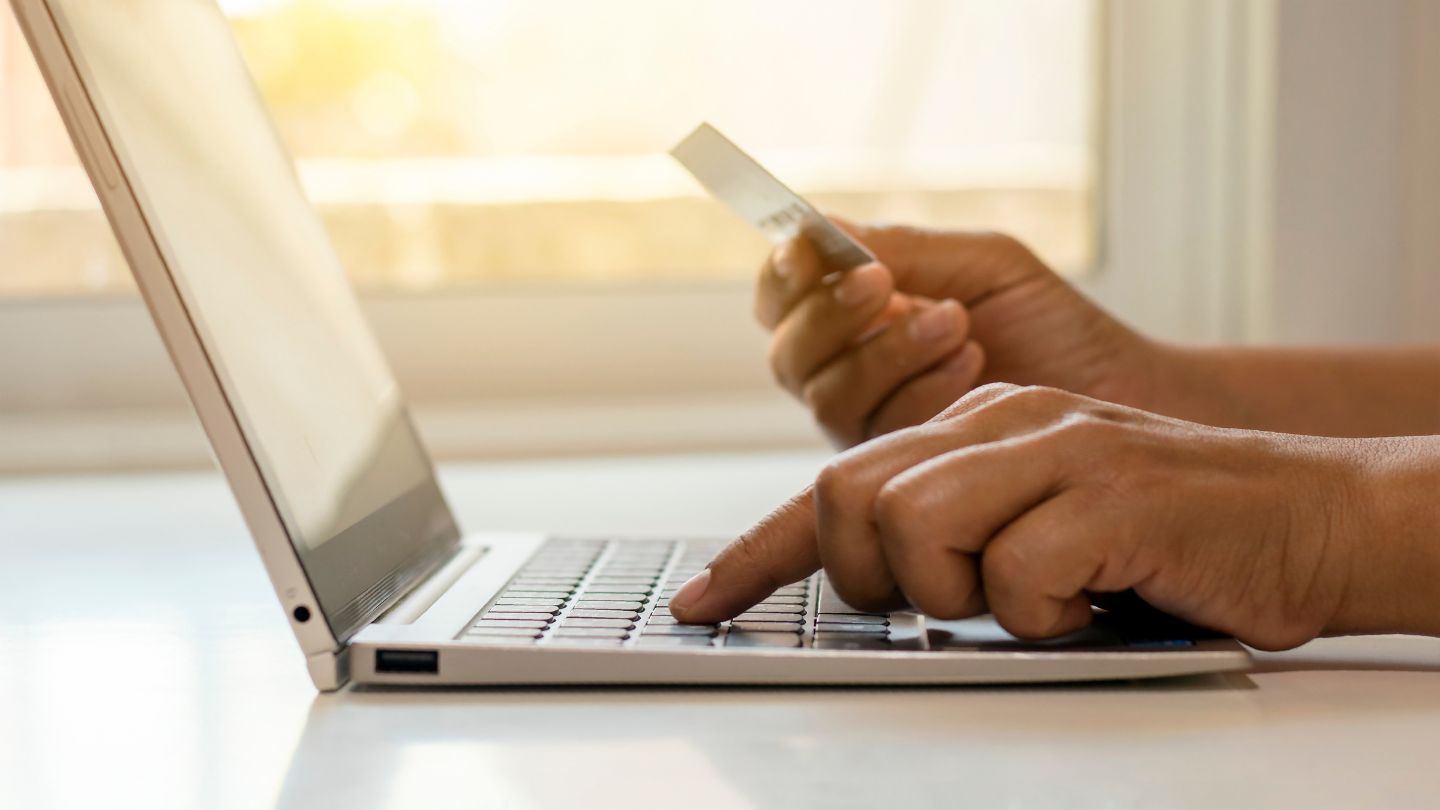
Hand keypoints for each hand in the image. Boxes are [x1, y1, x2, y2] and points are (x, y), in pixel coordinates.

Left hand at [671, 384, 1439, 649]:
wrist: (1308, 518)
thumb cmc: (1162, 539)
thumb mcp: (1036, 525)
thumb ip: (953, 532)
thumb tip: (863, 575)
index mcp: (973, 428)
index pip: (835, 485)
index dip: (758, 552)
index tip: (703, 601)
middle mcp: (1002, 423)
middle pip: (850, 494)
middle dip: (874, 574)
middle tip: (951, 598)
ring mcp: (1056, 448)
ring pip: (916, 524)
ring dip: (967, 592)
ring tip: (1041, 596)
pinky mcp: (1109, 492)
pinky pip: (1017, 569)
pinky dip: (1046, 612)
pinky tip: (1096, 599)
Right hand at [755, 221, 1153, 447]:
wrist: (1119, 392)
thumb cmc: (1054, 328)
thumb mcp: (983, 264)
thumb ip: (902, 248)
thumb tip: (821, 227)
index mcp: (860, 315)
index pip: (782, 296)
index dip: (784, 275)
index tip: (810, 250)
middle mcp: (852, 373)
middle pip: (788, 351)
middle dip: (831, 314)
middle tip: (885, 284)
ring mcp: (872, 426)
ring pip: (825, 394)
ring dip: (887, 351)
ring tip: (957, 324)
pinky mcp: (902, 470)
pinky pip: (874, 434)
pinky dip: (920, 390)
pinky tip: (974, 367)